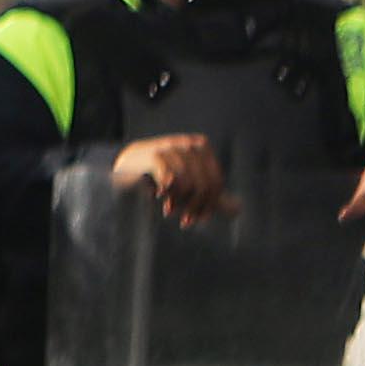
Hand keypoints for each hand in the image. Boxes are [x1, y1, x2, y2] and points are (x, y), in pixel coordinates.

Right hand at [111, 131, 227, 227]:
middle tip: (185, 221)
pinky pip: (170, 180)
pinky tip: (158, 197)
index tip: (199, 219)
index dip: (210, 204)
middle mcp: (189, 144)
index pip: (215, 181)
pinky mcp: (155, 155)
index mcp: (202, 147)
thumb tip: (238, 209)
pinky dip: (166, 194)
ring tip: (169, 210)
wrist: (126, 163)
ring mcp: (173, 148)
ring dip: (178, 203)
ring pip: (188, 184)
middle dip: (195, 207)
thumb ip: (209, 195)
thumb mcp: (188, 183)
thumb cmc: (159, 175)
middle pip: (204, 185)